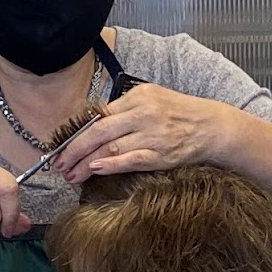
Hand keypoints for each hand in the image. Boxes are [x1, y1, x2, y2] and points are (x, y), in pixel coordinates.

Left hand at [53, 83, 230, 184]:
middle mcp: (143, 113)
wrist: (212, 126)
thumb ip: (125, 109)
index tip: (62, 147)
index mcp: (138, 97)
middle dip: (74, 149)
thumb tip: (94, 122)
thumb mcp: (152, 99)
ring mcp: (151, 135)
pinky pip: (130, 159)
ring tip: (71, 175)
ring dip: (86, 162)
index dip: (77, 133)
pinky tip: (95, 169)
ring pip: (110, 147)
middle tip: (59, 164)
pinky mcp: (160, 154)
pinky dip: (111, 164)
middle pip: (98, 131)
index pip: (99, 115)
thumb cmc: (180, 114)